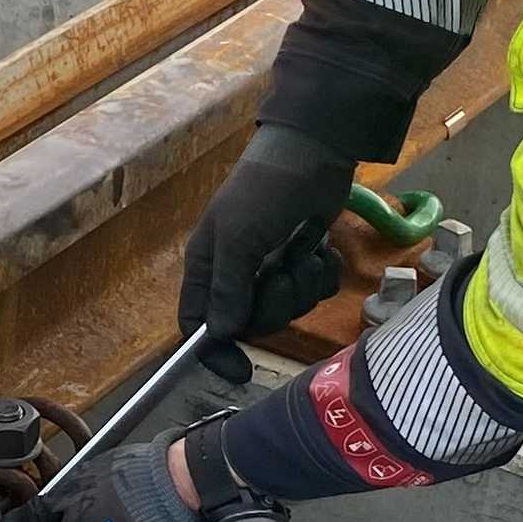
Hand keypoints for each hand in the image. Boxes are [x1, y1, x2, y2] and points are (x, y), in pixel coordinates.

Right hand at [178, 128, 357, 343]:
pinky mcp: (305, 259)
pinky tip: (321, 247)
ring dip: (304, 283)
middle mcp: (237, 272)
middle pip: (252, 322)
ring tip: (305, 248)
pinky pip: (316, 290)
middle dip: (277, 303)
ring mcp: (272, 267)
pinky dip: (323, 272)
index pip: (199, 324)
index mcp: (209, 266)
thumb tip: (221, 335)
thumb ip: (229, 289)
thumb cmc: (264, 189)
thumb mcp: (239, 237)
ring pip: (289, 308)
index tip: (240, 371)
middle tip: (286, 272)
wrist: (314, 150)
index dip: (216, 352)